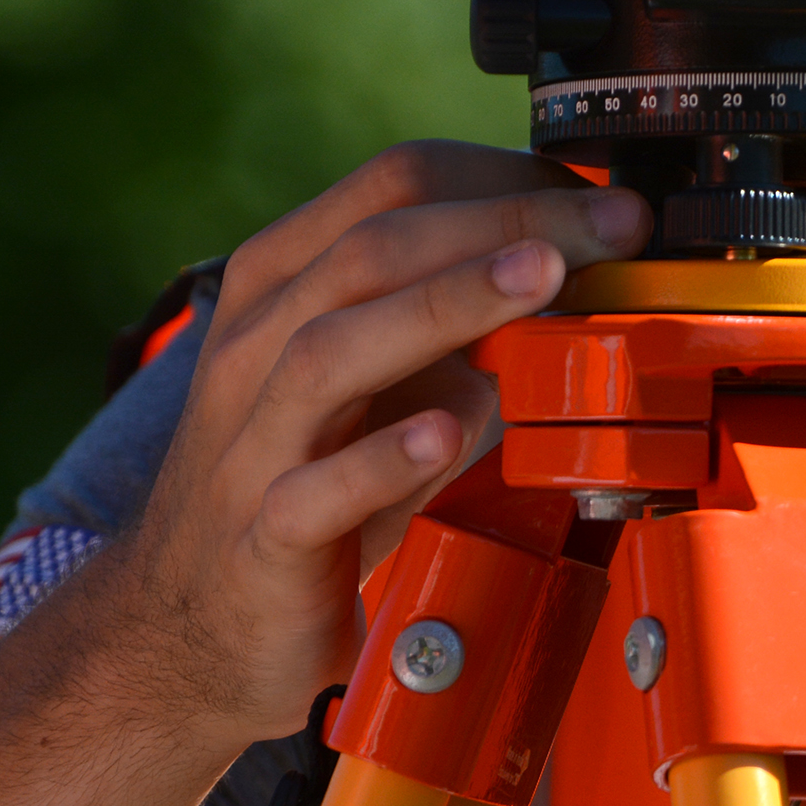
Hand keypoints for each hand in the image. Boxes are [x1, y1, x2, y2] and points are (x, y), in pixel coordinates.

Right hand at [97, 142, 648, 747]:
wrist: (191, 625)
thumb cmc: (307, 479)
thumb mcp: (384, 380)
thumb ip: (458, 323)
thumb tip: (577, 265)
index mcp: (282, 287)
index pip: (389, 189)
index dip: (504, 180)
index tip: (600, 197)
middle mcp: (255, 350)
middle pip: (371, 252)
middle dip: (503, 225)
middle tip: (613, 224)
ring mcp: (250, 445)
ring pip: (331, 352)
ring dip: (445, 306)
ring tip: (541, 280)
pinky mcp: (262, 543)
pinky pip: (312, 493)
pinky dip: (381, 459)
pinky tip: (447, 434)